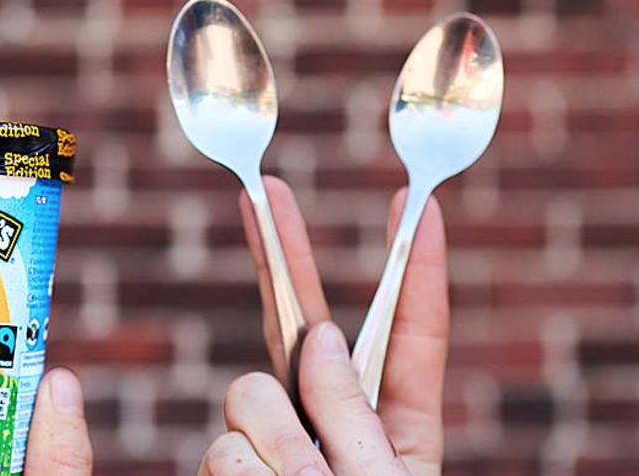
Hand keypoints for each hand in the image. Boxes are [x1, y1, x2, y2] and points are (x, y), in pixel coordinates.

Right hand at [202, 177, 447, 475]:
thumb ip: (351, 412)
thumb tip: (317, 336)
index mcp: (399, 431)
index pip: (411, 334)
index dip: (415, 267)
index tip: (417, 205)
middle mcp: (333, 429)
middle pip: (308, 325)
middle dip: (285, 258)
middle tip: (267, 191)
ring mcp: (275, 449)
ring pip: (250, 395)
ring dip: (277, 448)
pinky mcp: (228, 471)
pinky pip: (221, 448)